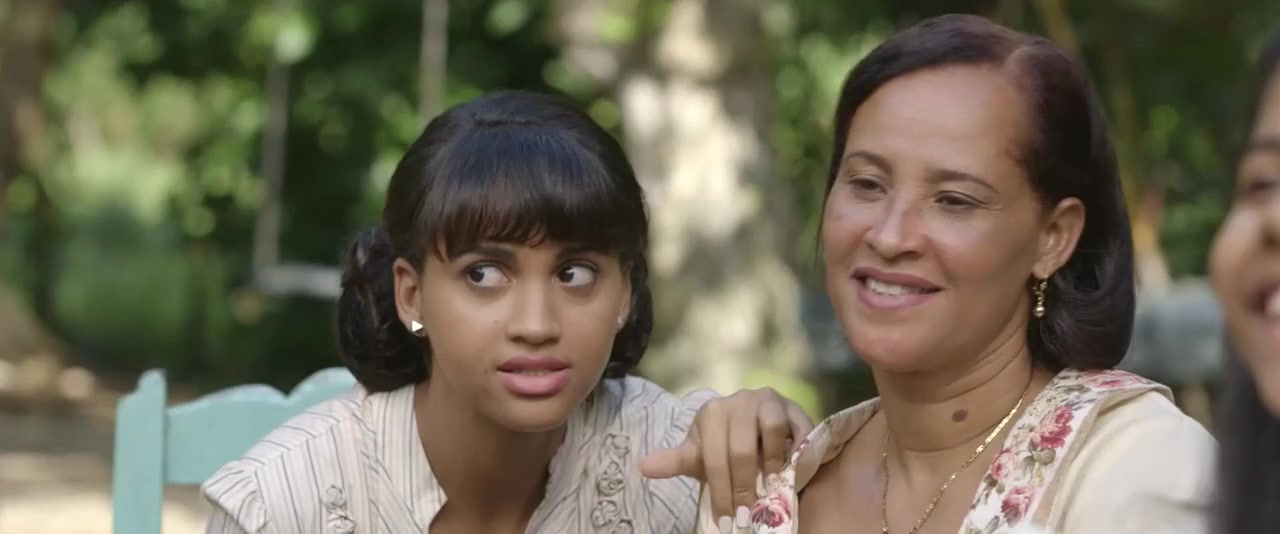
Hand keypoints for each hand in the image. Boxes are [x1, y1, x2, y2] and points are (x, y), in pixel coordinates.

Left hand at [638, 388, 813, 530]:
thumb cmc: (727, 449)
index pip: (713, 456)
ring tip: (770, 483)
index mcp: (711, 414)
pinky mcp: (793, 406)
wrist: (762, 434)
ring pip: (770, 427)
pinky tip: (793, 466)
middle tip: (747, 513)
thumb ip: (676, 462)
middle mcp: (738, 401)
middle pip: (740, 447)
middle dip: (743, 486)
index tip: (727, 519)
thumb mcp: (701, 457)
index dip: (721, 491)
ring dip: (771, 460)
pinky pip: (798, 426)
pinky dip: (797, 448)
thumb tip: (643, 467)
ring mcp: (767, 400)